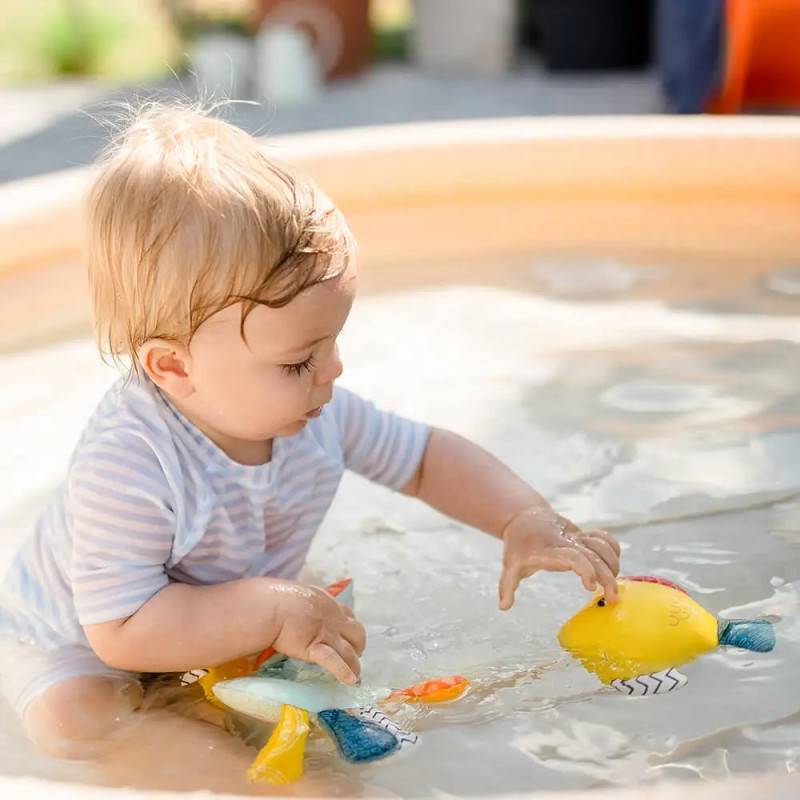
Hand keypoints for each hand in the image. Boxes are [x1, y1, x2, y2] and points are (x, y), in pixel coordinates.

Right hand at [271, 583, 366, 684]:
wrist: (268, 607)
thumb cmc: (276, 598)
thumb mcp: (299, 594)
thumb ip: (306, 604)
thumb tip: (302, 609)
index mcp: (327, 602)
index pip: (348, 614)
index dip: (349, 626)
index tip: (347, 634)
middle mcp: (333, 617)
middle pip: (357, 632)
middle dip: (357, 644)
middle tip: (353, 653)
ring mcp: (326, 634)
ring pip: (350, 651)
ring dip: (355, 664)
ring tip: (356, 675)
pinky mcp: (316, 649)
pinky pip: (335, 662)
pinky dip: (344, 672)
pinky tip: (351, 681)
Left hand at [498, 507, 620, 609]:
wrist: (524, 518)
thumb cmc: (518, 546)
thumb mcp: (509, 565)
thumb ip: (507, 587)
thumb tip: (503, 607)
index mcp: (547, 551)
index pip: (572, 557)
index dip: (585, 570)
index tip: (591, 587)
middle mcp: (565, 542)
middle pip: (593, 555)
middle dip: (607, 576)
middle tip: (613, 598)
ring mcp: (575, 536)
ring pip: (602, 544)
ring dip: (614, 563)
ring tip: (614, 586)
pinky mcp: (582, 534)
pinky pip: (603, 537)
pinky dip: (613, 548)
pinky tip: (614, 566)